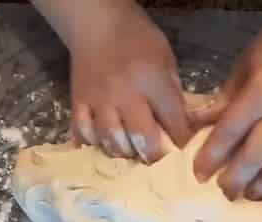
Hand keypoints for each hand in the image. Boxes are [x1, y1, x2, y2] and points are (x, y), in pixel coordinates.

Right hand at [68, 15, 190, 162]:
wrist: (96, 23)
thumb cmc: (136, 37)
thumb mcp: (165, 58)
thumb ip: (172, 90)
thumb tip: (179, 122)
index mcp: (152, 81)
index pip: (173, 121)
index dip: (181, 140)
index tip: (183, 148)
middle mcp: (125, 95)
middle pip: (141, 139)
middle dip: (153, 155)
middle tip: (156, 159)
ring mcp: (99, 101)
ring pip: (111, 141)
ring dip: (123, 152)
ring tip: (130, 152)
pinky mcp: (78, 102)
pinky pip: (83, 131)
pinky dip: (92, 142)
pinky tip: (101, 144)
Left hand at [192, 4, 261, 199]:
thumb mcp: (244, 67)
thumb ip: (224, 99)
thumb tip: (196, 125)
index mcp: (261, 93)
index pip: (230, 131)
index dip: (211, 156)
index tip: (199, 175)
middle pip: (259, 155)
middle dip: (237, 178)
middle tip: (224, 191)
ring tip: (253, 193)